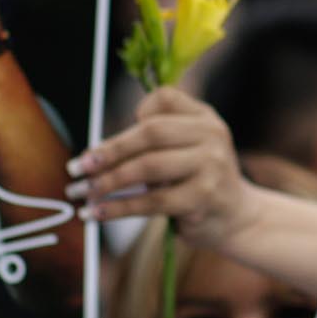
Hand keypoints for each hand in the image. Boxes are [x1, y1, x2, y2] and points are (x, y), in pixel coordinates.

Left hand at [65, 88, 251, 249]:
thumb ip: (156, 140)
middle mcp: (211, 135)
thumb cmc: (199, 182)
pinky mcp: (203, 197)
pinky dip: (119, 208)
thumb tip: (96, 153)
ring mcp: (211, 165)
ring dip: (108, 181)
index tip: (113, 136)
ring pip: (148, 167)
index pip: (164, 99)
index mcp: (205, 117)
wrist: (238, 218)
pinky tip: (97, 214)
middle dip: (109, 150)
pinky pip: (152, 201)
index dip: (135, 114)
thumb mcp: (188, 150)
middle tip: (77, 167)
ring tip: (83, 193)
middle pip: (150, 132)